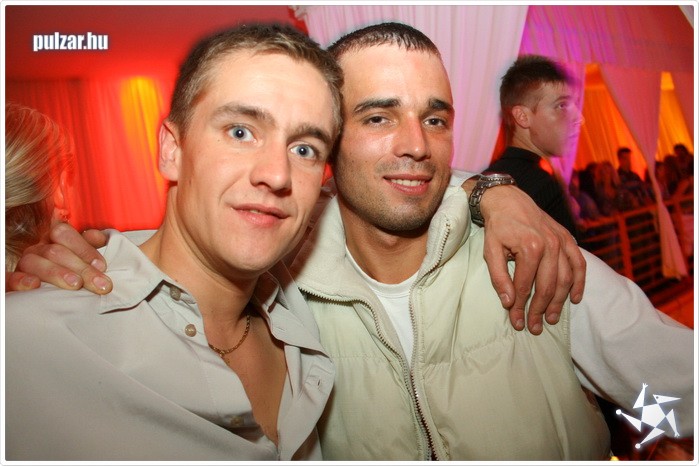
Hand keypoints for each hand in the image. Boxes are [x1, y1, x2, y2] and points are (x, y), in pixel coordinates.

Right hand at [8, 222, 111, 294]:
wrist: (47, 294)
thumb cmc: (70, 272)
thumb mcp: (81, 257)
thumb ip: (91, 245)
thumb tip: (100, 238)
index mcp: (53, 240)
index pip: (64, 234)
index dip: (84, 248)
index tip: (102, 266)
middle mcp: (37, 249)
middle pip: (55, 252)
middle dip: (81, 268)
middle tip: (100, 284)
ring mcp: (23, 264)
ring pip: (34, 263)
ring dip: (57, 273)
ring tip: (75, 284)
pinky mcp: (10, 281)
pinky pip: (8, 277)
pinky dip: (19, 280)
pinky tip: (34, 285)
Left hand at [469, 182, 585, 333]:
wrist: (509, 199)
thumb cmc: (498, 227)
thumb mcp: (490, 251)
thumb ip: (498, 277)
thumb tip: (508, 302)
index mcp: (529, 247)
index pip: (524, 286)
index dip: (520, 307)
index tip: (516, 323)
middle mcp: (550, 245)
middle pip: (547, 286)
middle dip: (540, 310)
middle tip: (535, 327)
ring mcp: (561, 241)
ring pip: (565, 279)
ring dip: (559, 302)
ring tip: (551, 319)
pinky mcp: (568, 238)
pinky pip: (579, 264)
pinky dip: (579, 282)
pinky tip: (575, 299)